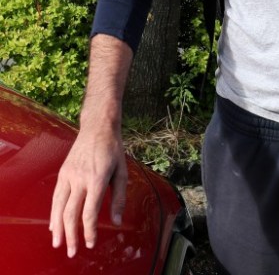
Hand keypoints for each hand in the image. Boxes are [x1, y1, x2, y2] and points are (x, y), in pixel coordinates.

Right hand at [49, 33, 132, 256]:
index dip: (90, 231)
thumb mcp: (122, 171)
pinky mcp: (63, 172)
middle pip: (72, 213)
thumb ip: (119, 197)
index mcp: (97, 178)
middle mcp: (80, 178)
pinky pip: (56, 197)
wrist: (98, 127)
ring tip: (58, 243)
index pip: (89, 212)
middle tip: (72, 252)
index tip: (92, 243)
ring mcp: (68, 175)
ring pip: (59, 207)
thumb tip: (117, 221)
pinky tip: (54, 224)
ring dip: (58, 228)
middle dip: (71, 235)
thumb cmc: (114, 149)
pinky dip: (54, 213)